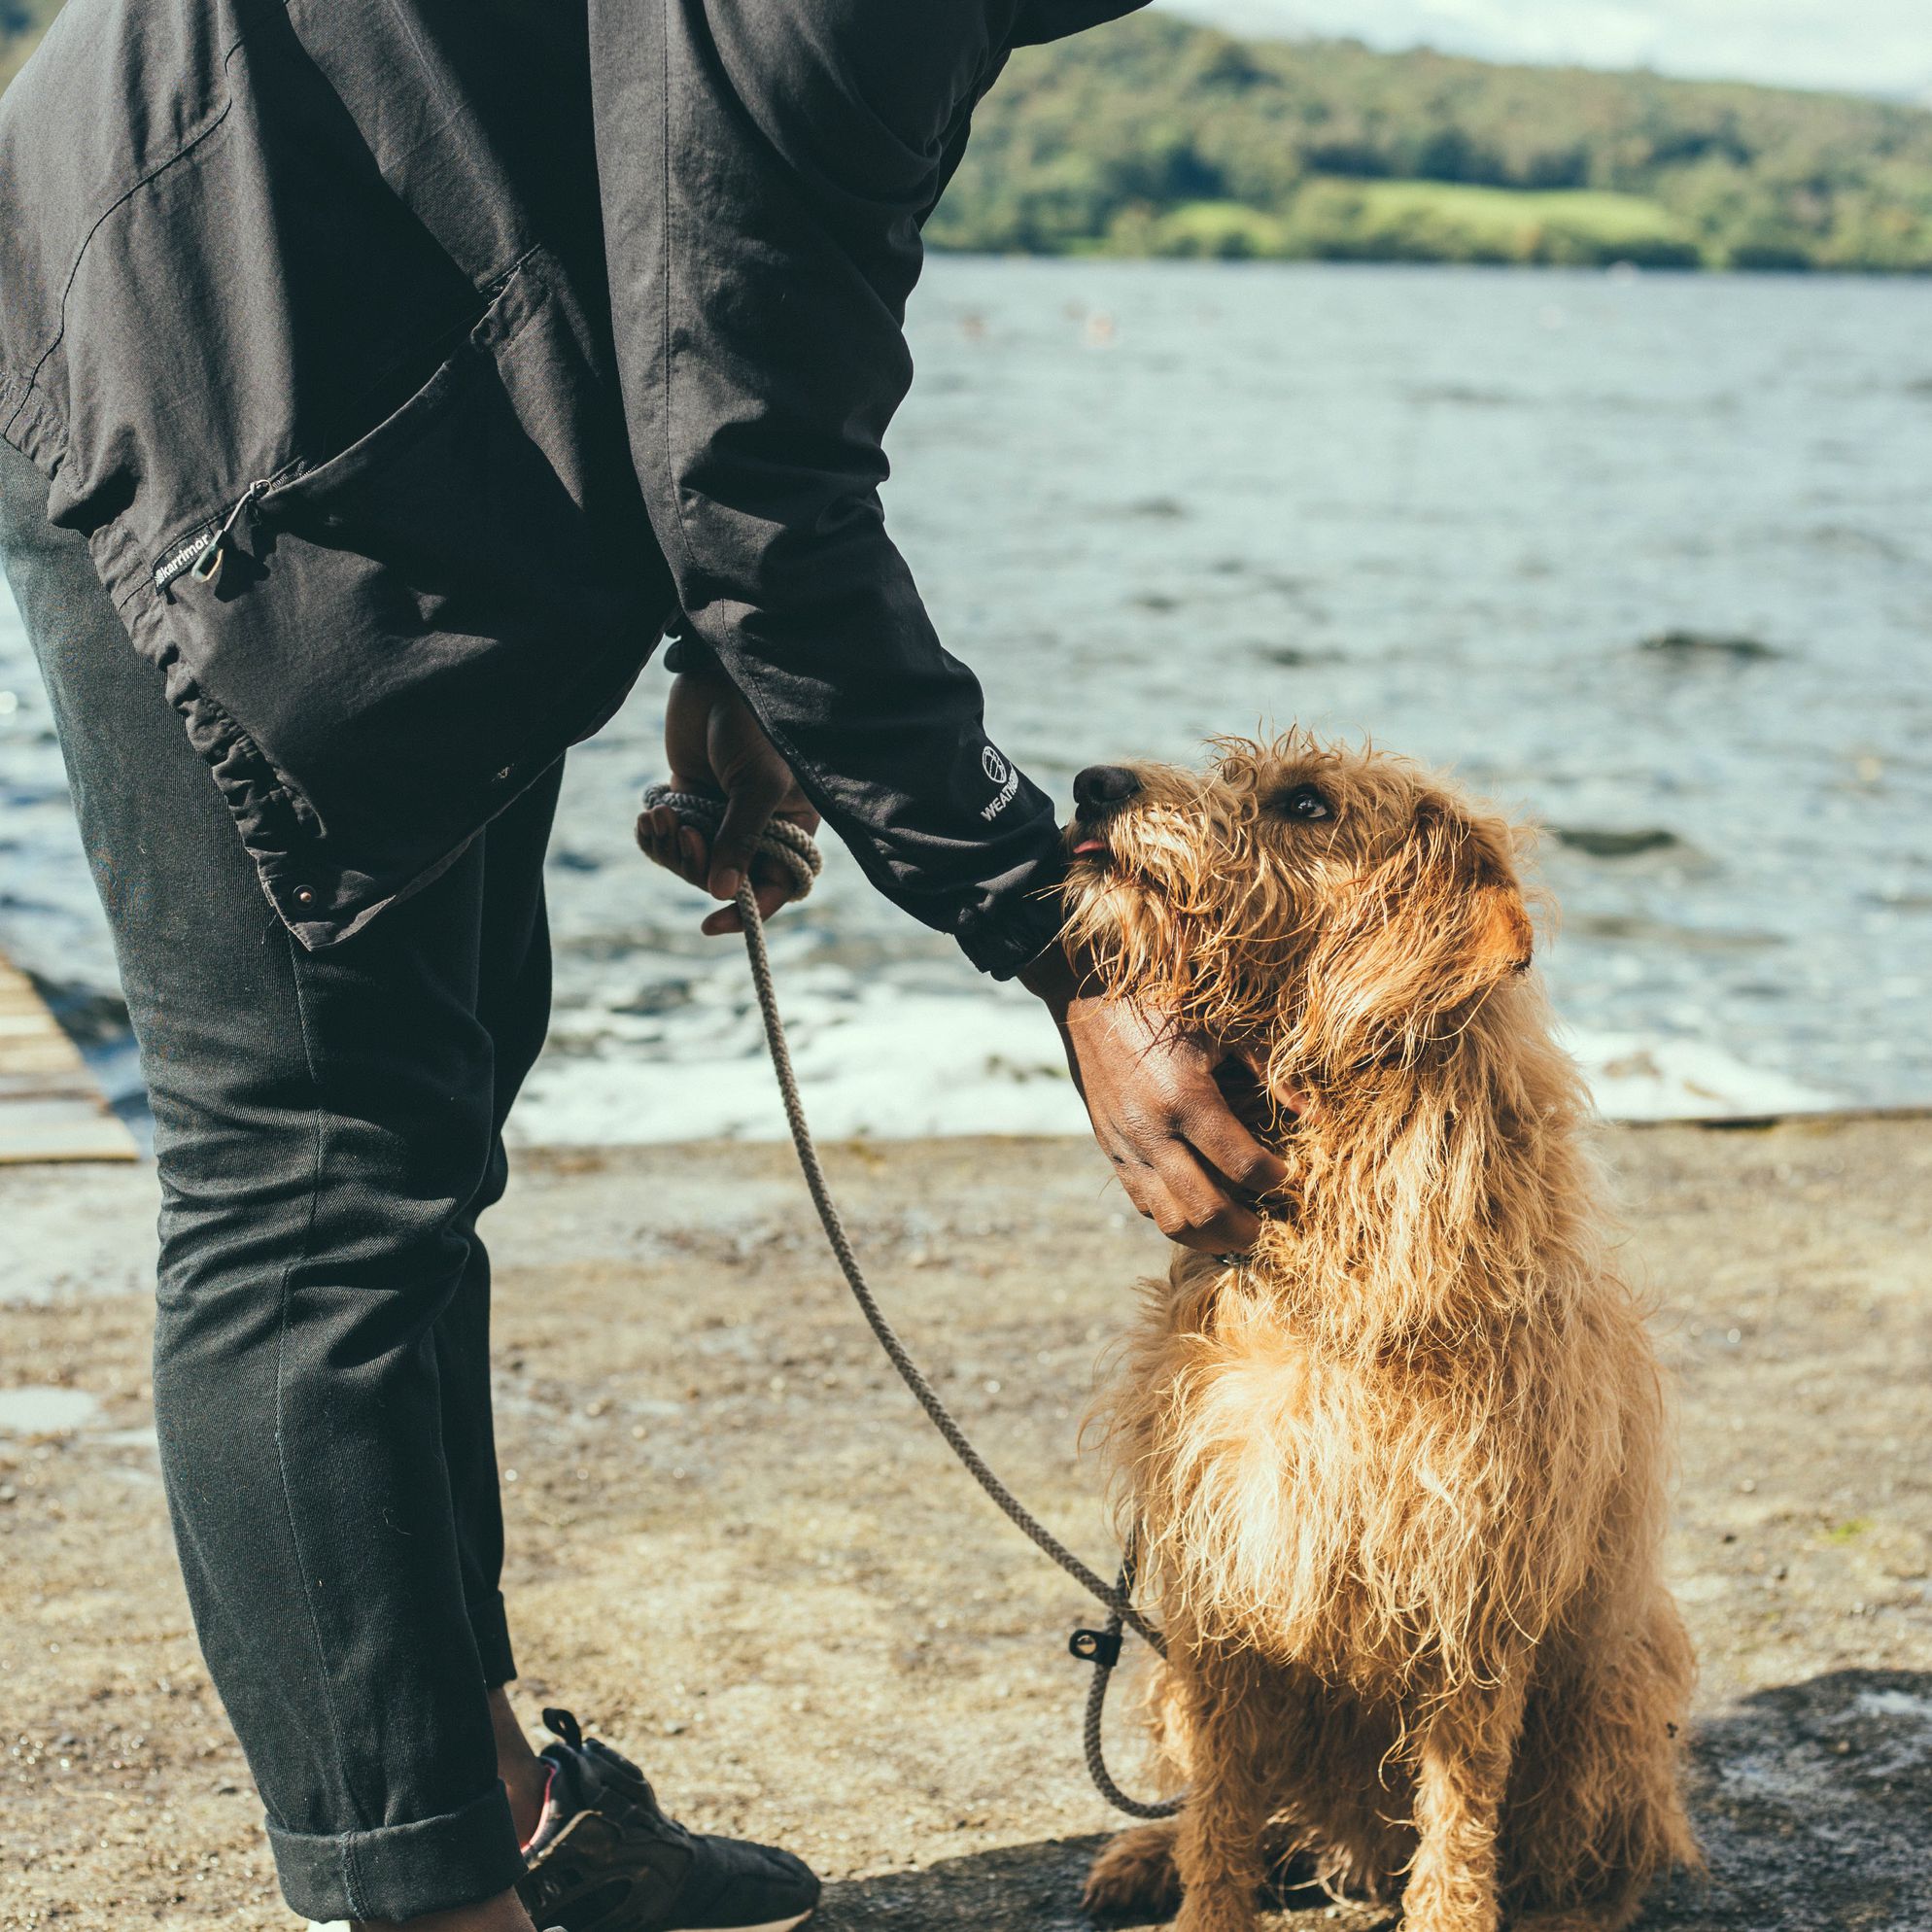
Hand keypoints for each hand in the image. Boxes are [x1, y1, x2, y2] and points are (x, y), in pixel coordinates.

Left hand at [635, 666, 820, 935]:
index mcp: (791, 827)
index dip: (747, 910)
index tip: (711, 923)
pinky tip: (649, 815)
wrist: (717, 675)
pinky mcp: (687, 800)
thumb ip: (740, 839)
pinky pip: (667, 839)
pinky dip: (654, 834)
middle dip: (696, 865)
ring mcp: (720, 816)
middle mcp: (757, 828)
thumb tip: (720, 893)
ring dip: (670, 847)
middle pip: (724, 880)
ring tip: (659, 815)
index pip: (775, 886)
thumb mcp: (757, 785)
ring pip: (691, 862)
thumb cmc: (755, 725)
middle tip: (682, 834)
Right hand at [1020, 947, 1288, 1253]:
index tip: (1289, 1174)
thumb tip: (1318, 1114)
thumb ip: (1272, 1072)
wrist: (1088, 995)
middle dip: (1243, 1229)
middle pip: (1204, 1210)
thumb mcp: (1225, 1027)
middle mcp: (1151, 1131)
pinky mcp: (1109, 1148)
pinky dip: (1172, 1215)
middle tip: (1268, 1227)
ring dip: (1206, 1236)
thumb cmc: (1165, 1002)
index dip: (1275, 1179)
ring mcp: (1125, 1145)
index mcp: (1185, 1098)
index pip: (1242, 1165)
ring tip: (1235, 1232)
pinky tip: (1197, 1209)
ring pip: (1167, 1219)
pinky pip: (1141, 1201)